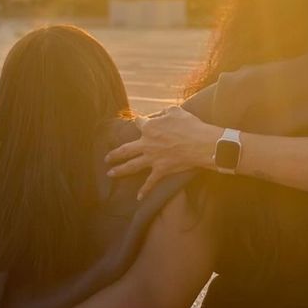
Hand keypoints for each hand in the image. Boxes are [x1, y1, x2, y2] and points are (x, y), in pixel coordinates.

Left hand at [105, 108, 221, 199]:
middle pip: (125, 149)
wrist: (200, 144)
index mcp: (149, 127)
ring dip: (119, 170)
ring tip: (110, 173)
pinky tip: (138, 197)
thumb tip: (159, 115)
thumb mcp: (175, 111)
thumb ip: (163, 112)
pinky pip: (150, 182)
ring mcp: (152, 158)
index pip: (139, 123)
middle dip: (114, 154)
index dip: (140, 122)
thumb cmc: (190, 126)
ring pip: (131, 166)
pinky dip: (144, 190)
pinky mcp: (161, 170)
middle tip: (106, 158)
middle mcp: (146, 143)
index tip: (141, 123)